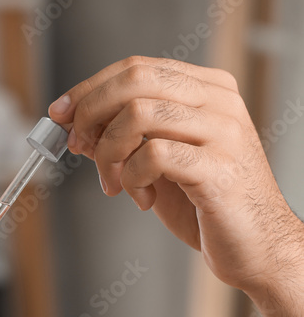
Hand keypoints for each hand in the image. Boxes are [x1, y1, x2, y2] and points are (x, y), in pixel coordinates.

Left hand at [48, 56, 303, 292]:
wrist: (256, 249)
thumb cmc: (208, 207)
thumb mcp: (162, 162)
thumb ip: (129, 137)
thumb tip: (77, 125)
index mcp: (208, 89)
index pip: (137, 68)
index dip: (90, 89)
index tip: (61, 115)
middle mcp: (219, 102)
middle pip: (134, 81)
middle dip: (91, 114)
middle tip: (79, 147)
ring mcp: (223, 132)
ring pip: (138, 114)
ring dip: (110, 152)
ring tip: (116, 183)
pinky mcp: (218, 168)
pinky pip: (152, 155)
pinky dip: (132, 177)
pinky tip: (143, 198)